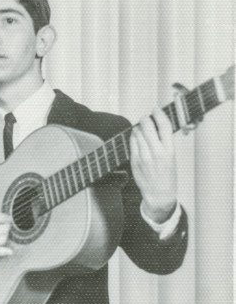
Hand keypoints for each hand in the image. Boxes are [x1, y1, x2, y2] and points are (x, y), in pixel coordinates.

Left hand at [129, 108, 177, 222]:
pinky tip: (136, 137)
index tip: (155, 109)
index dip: (159, 114)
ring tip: (141, 127)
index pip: (164, 126)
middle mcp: (156, 153)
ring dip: (139, 128)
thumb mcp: (172, 156)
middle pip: (148, 128)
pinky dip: (133, 137)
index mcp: (169, 150)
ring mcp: (144, 158)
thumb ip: (165, 141)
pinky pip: (132, 144)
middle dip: (145, 119)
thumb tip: (157, 125)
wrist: (159, 194)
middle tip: (145, 117)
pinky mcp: (135, 162)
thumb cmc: (167, 175)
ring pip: (138, 134)